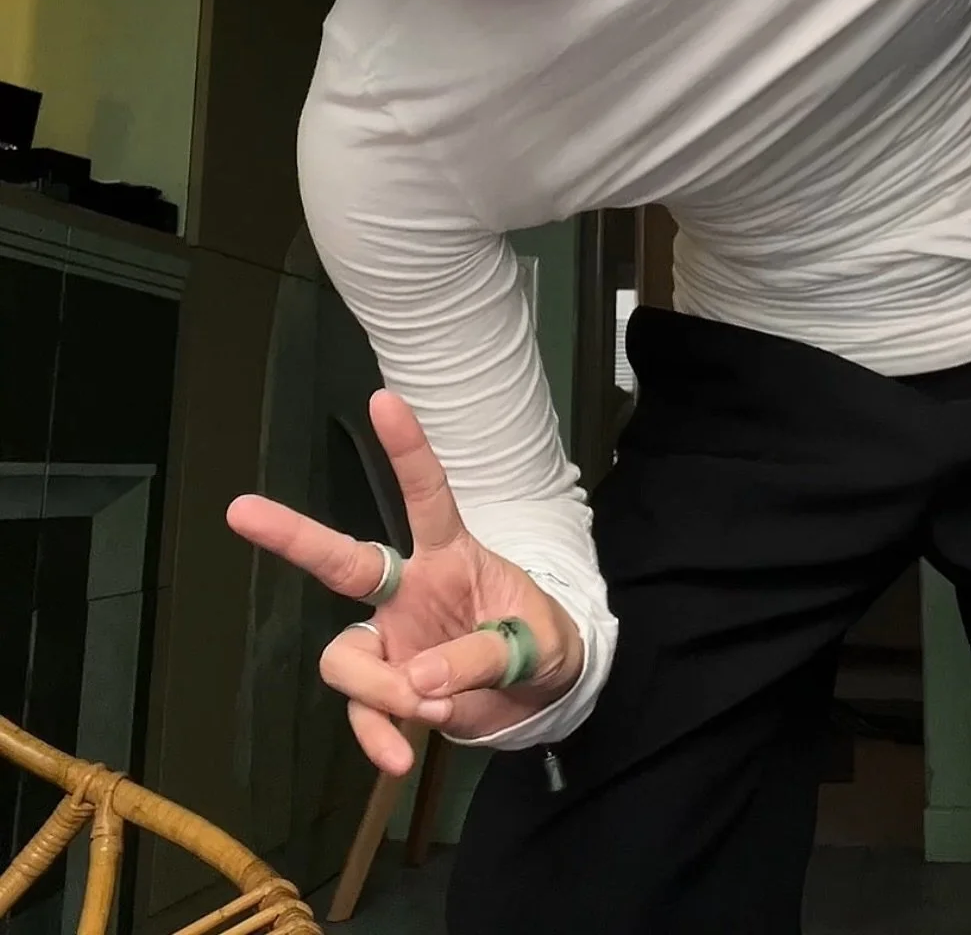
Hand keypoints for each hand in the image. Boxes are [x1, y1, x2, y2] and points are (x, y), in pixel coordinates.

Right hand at [226, 390, 583, 774]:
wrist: (543, 697)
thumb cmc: (541, 643)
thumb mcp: (538, 644)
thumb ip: (484, 656)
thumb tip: (420, 680)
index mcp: (451, 556)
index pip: (426, 494)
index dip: (406, 450)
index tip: (383, 399)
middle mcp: (408, 592)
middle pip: (342, 562)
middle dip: (291, 535)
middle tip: (239, 509)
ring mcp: (392, 641)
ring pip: (345, 658)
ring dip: (381, 690)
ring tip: (433, 708)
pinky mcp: (389, 693)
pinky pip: (361, 715)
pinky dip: (377, 738)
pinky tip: (401, 758)